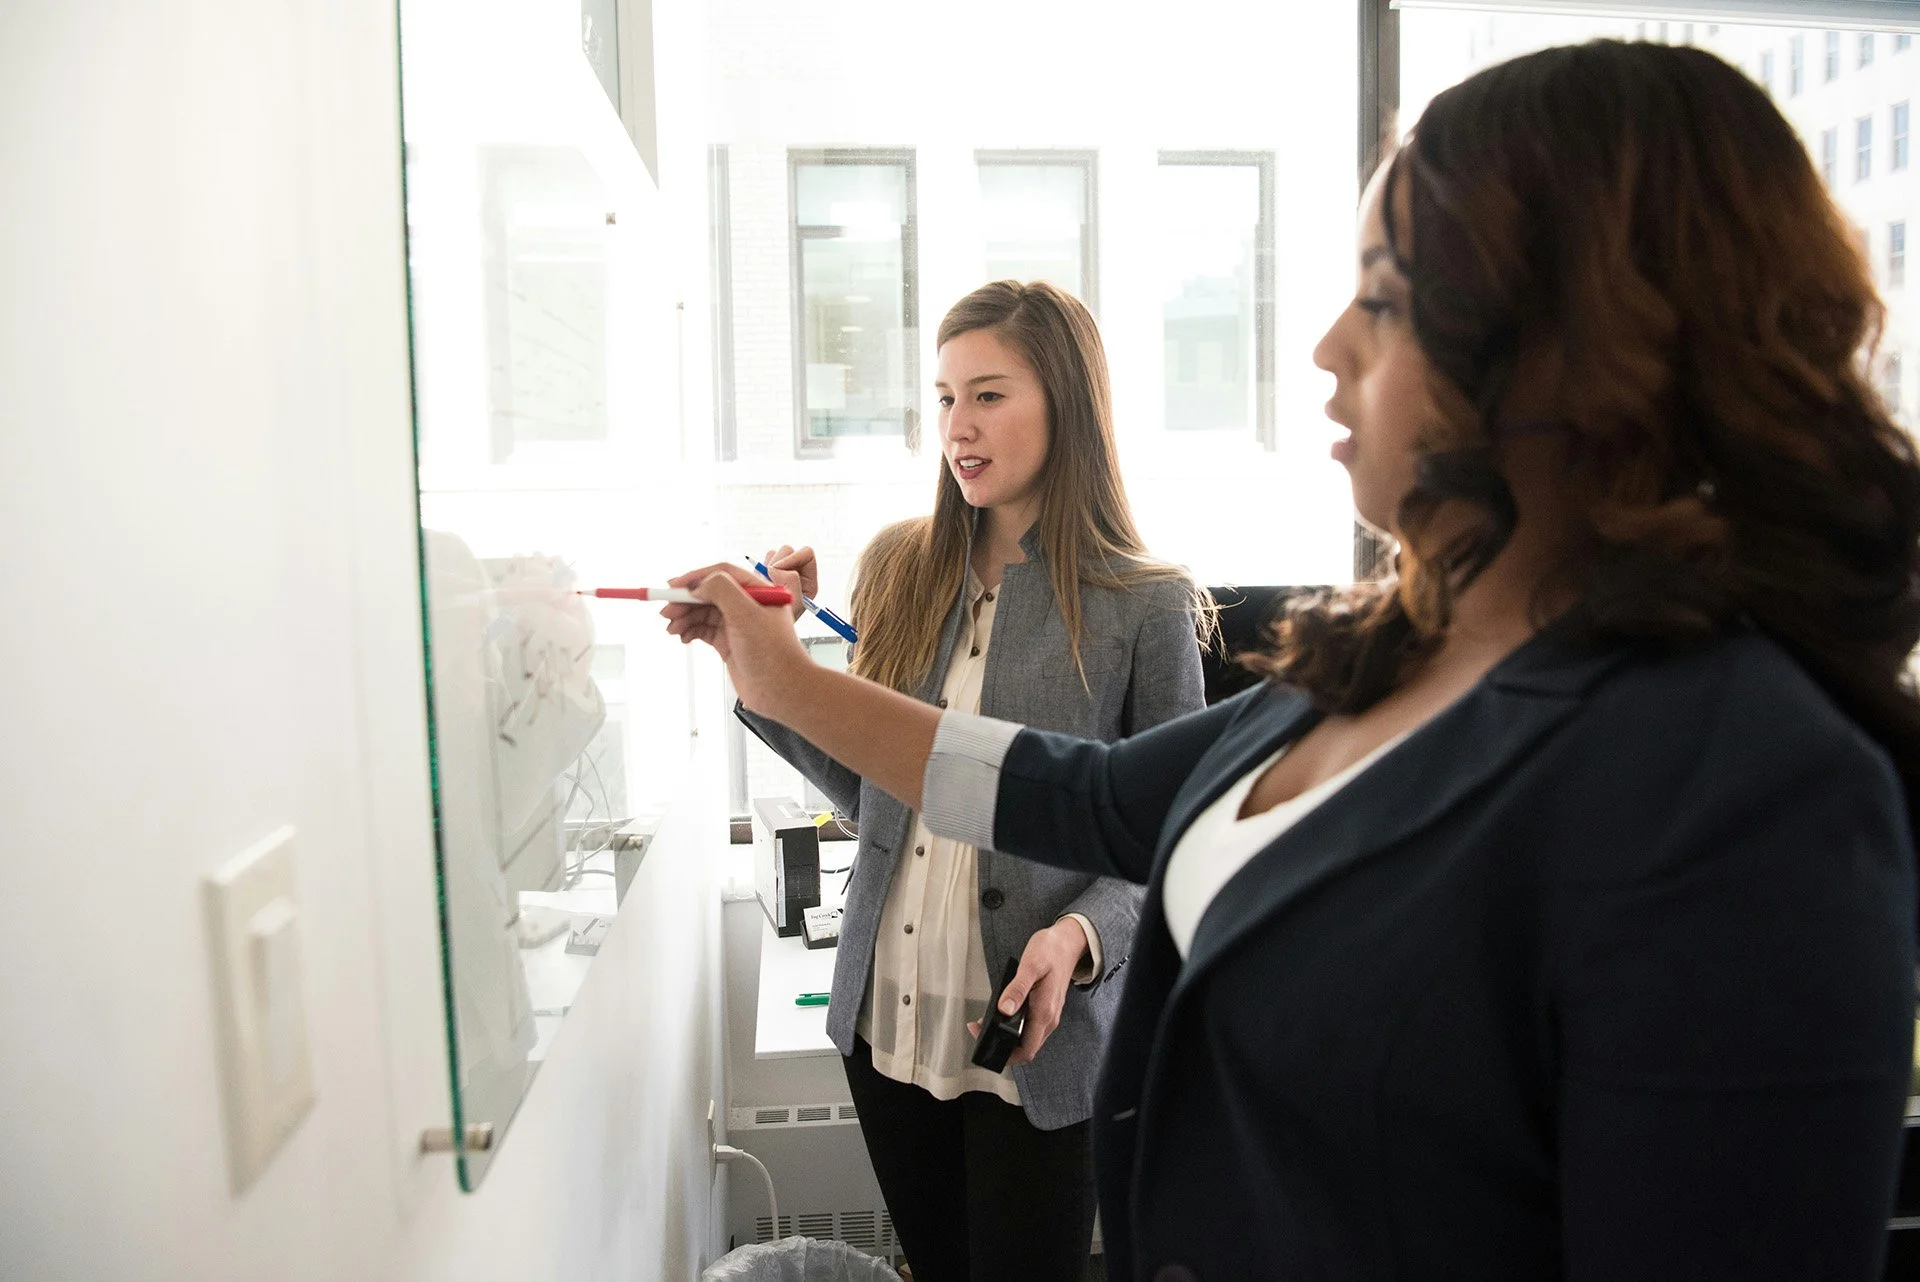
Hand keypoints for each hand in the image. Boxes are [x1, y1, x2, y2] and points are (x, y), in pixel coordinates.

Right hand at [661, 563, 811, 717]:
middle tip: (666, 612)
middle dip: (686, 601)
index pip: (722, 573)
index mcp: (758, 591)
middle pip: (709, 594)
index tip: (673, 586)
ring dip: (685, 618)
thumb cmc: (772, 653)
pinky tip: (683, 637)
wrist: (781, 691)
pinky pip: (704, 630)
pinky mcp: (729, 644)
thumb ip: (722, 590)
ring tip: (672, 629)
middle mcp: (748, 605)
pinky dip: (691, 631)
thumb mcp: (746, 614)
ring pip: (704, 613)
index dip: (696, 578)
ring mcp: (738, 625)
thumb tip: (699, 584)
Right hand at [762, 544, 817, 622]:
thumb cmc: (780, 623)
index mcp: (808, 581)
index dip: (792, 558)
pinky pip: (760, 561)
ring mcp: (780, 574)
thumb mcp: (792, 603)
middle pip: (788, 550)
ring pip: (773, 554)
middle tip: (766, 577)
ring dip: (765, 566)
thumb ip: (790, 582)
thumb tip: (775, 568)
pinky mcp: (764, 575)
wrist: (760, 630)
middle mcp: (796, 575)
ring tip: (761, 584)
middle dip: (775, 561)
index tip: (777, 569)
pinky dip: (756, 570)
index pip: (807, 554)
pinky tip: (756, 585)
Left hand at [966, 918, 1089, 1068]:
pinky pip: (1030, 1027)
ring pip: (1027, 1039)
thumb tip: (1004, 1010)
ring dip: (1007, 1037)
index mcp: (1044, 1012)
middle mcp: (1049, 1019)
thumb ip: (1017, 989)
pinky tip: (1001, 1013)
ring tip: (986, 1022)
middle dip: (1002, 1046)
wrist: (1068, 942)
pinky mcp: (1046, 1009)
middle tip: (979, 1029)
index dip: (1006, 1054)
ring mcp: (1049, 1015)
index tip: (985, 1041)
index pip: (1026, 1050)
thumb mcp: (1030, 965)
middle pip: (1026, 1049)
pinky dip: (1014, 1026)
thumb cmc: (1051, 951)